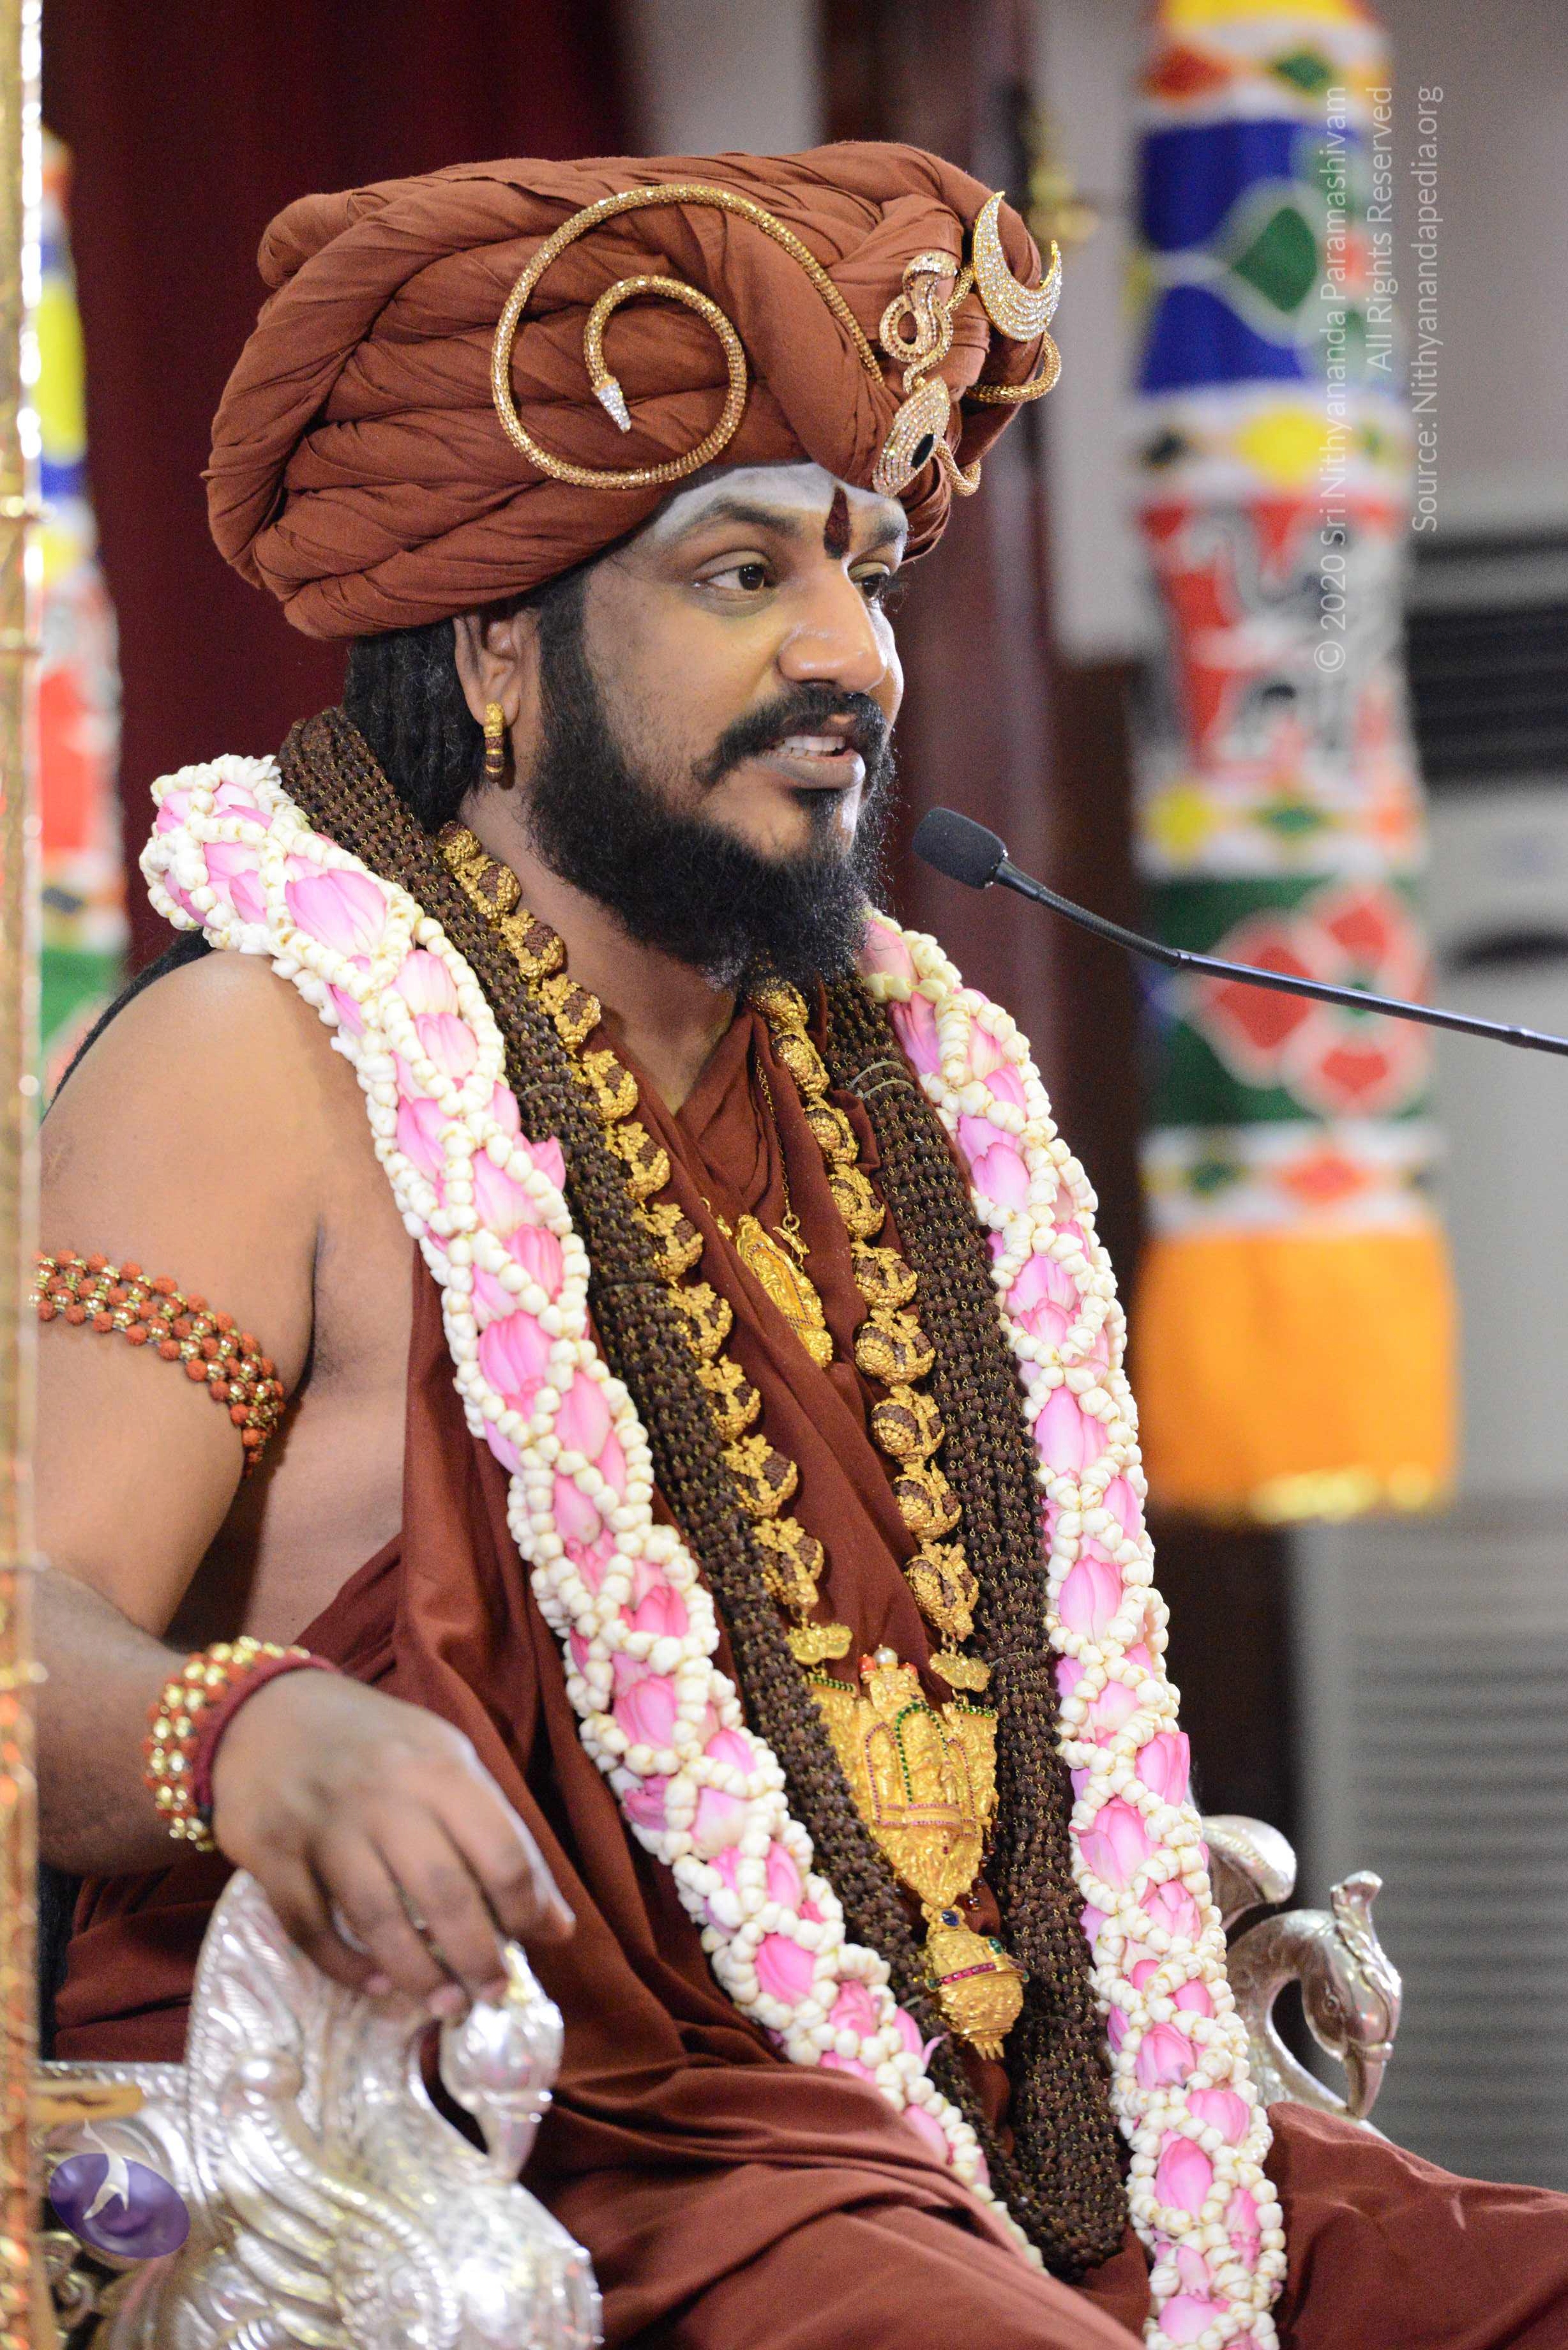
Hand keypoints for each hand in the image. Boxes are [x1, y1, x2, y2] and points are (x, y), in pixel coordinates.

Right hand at [207, 1668, 573, 2015]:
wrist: (267, 1712)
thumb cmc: (376, 1746)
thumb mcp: (447, 1764)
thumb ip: (502, 1836)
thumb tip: (559, 1927)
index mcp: (440, 1767)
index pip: (501, 1850)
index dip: (524, 1908)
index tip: (530, 1941)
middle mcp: (385, 1794)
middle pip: (444, 1892)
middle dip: (476, 1956)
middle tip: (489, 1993)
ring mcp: (325, 1824)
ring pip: (377, 1918)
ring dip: (417, 1975)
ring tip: (444, 2005)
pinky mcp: (271, 1853)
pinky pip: (309, 1926)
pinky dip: (344, 1966)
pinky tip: (374, 1985)